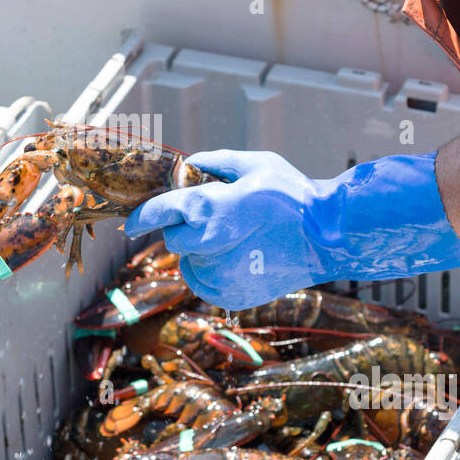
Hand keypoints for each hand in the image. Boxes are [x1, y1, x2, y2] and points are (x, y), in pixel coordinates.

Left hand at [124, 149, 459, 309]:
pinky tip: (242, 258)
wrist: (327, 238)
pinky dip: (214, 272)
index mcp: (211, 208)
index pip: (160, 212)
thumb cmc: (293, 196)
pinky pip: (206, 283)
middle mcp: (209, 244)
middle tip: (215, 222)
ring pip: (191, 263)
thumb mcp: (257, 164)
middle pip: (174, 241)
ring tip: (238, 240)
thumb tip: (189, 166)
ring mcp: (220, 275)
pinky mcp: (231, 296)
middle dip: (185, 230)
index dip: (142, 217)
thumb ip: (216, 163)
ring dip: (202, 252)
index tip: (132, 223)